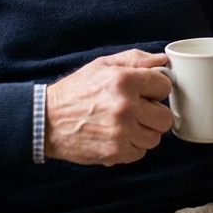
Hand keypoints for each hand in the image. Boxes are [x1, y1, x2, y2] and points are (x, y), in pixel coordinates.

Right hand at [44, 49, 172, 165]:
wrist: (47, 120)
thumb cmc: (75, 91)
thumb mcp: (102, 65)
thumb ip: (135, 60)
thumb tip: (163, 60)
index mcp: (124, 80)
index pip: (165, 87)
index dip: (155, 90)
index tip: (145, 93)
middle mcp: (126, 106)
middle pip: (165, 117)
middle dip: (153, 114)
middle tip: (136, 111)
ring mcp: (121, 132)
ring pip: (155, 137)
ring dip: (142, 132)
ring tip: (124, 125)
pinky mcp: (115, 152)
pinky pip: (140, 152)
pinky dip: (131, 147)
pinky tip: (116, 136)